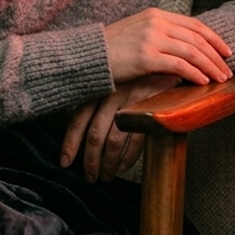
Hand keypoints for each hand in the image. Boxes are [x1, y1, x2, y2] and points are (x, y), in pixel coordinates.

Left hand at [60, 74, 179, 180]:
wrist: (169, 58)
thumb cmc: (139, 73)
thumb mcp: (116, 78)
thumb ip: (101, 97)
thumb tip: (83, 129)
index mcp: (101, 87)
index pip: (79, 119)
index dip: (70, 143)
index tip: (65, 162)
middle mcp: (113, 94)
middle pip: (95, 134)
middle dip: (90, 160)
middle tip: (90, 176)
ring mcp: (132, 102)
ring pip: (113, 141)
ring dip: (108, 164)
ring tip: (106, 176)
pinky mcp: (150, 109)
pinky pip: (136, 140)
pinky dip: (128, 158)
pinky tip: (123, 166)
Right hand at [103, 8, 232, 86]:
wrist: (88, 55)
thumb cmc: (113, 48)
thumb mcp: (139, 31)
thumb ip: (161, 34)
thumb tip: (186, 49)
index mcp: (157, 14)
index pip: (194, 25)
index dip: (214, 38)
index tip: (227, 51)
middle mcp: (157, 23)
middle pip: (197, 39)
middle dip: (216, 56)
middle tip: (228, 70)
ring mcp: (151, 38)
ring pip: (192, 52)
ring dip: (210, 66)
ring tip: (221, 79)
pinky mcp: (145, 57)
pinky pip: (178, 65)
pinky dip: (194, 74)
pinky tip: (203, 82)